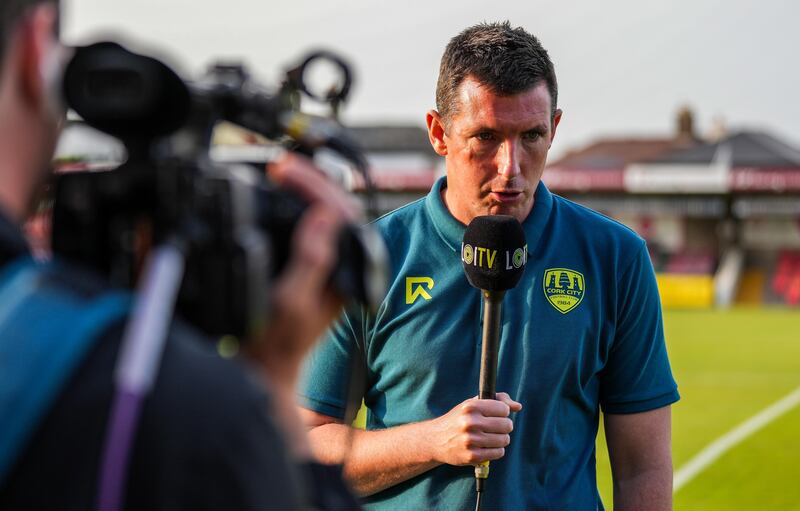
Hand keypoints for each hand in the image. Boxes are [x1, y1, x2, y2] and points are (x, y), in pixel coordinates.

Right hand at [248, 153, 359, 387]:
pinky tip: (282, 195)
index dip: (314, 185)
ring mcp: (334, 262)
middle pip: (338, 206)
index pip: (340, 212)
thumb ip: (310, 259)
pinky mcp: (318, 263)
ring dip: (306, 190)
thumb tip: (323, 213)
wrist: (267, 367)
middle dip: (310, 180)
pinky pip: (314, 224)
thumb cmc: (276, 342)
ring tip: (280, 173)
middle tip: (279, 166)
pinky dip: (298, 205)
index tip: (284, 170)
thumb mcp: (291, 302)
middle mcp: (347, 263)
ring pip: (328, 212)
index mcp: (349, 270)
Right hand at [429, 392, 521, 465]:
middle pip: (507, 425)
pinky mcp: (472, 455)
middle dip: (505, 426)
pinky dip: (497, 450)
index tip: (497, 414)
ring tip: (491, 437)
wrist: (436, 439)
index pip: (503, 409)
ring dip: (501, 439)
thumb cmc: (459, 419)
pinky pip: (498, 453)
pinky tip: (488, 446)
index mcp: (471, 406)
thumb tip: (518, 406)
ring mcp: (470, 440)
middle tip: (495, 427)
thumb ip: (497, 400)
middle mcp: (470, 422)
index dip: (503, 412)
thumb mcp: (473, 404)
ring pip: (504, 440)